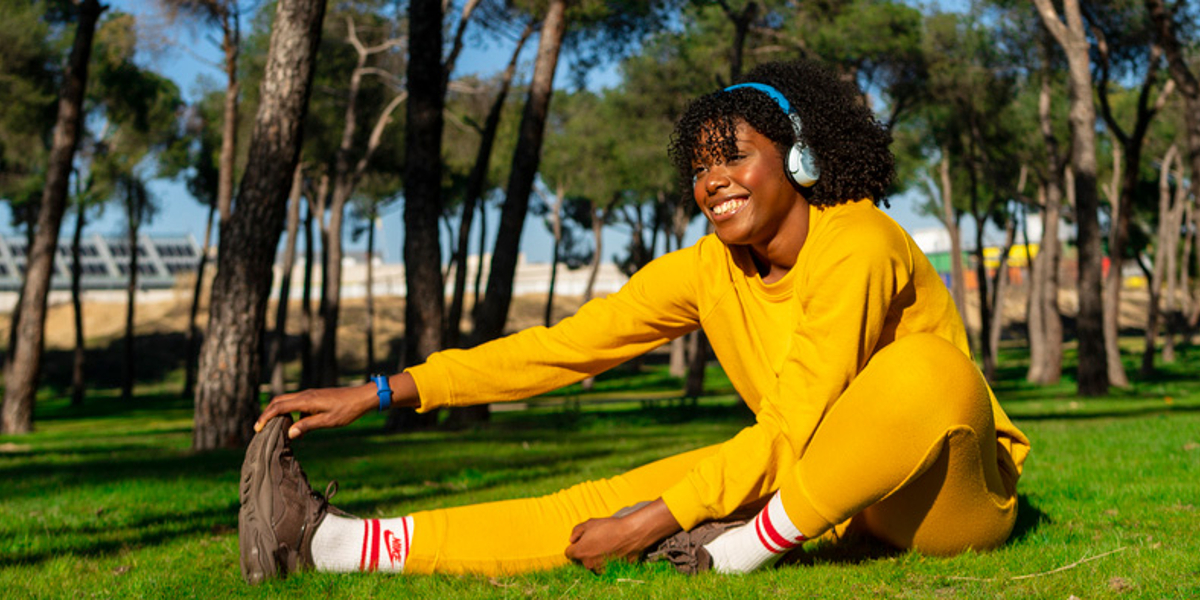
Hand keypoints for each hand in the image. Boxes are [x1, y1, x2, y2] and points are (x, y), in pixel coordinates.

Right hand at [255, 383, 377, 438]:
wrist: (362, 398)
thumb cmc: (347, 410)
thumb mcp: (328, 421)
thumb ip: (308, 426)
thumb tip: (290, 433)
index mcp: (306, 400)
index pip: (279, 407)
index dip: (266, 417)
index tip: (257, 429)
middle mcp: (305, 395)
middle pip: (278, 401)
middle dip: (267, 413)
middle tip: (260, 428)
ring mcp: (310, 395)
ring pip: (287, 401)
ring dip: (278, 412)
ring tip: (274, 428)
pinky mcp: (315, 397)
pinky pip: (296, 403)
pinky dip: (290, 412)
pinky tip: (295, 427)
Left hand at [565, 498, 680, 572]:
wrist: (630, 534)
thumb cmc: (609, 527)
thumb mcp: (589, 523)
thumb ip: (576, 531)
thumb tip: (572, 539)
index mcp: (580, 552)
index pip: (569, 553)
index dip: (574, 546)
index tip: (581, 541)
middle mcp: (588, 564)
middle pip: (581, 559)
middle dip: (585, 551)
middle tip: (595, 541)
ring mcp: (600, 569)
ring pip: (593, 563)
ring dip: (596, 557)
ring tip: (606, 545)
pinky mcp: (610, 571)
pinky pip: (605, 566)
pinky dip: (607, 560)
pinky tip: (613, 550)